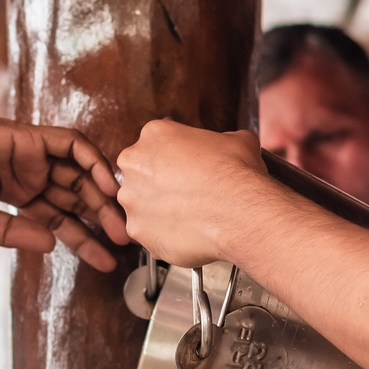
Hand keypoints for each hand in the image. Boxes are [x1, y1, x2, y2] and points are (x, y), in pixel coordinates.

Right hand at [0, 94, 127, 270]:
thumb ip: (13, 233)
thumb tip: (52, 245)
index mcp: (13, 196)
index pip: (59, 221)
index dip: (84, 241)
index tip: (107, 262)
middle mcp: (27, 176)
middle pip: (76, 199)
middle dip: (102, 220)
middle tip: (126, 242)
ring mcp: (30, 156)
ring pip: (80, 173)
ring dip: (103, 195)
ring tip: (121, 222)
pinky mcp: (29, 137)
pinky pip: (71, 144)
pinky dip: (92, 160)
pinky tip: (107, 184)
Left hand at [112, 122, 267, 267]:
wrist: (237, 212)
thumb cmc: (235, 175)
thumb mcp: (237, 140)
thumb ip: (220, 140)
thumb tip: (226, 146)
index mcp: (155, 134)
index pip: (156, 144)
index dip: (173, 159)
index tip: (186, 169)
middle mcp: (135, 163)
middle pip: (140, 173)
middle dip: (159, 184)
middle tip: (185, 193)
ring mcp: (132, 198)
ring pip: (141, 205)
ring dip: (159, 210)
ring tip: (188, 215)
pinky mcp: (136, 229)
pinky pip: (147, 232)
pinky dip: (163, 234)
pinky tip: (186, 231)